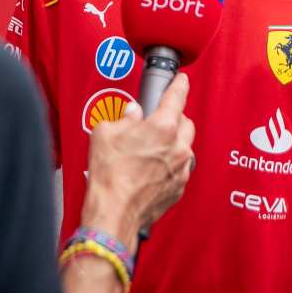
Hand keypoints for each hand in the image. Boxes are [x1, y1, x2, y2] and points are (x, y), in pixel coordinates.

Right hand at [80, 73, 195, 251]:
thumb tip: (131, 114)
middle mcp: (177, 147)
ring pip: (185, 147)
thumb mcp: (105, 134)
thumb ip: (122, 119)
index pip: (177, 97)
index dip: (180, 85)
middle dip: (175, 118)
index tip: (182, 80)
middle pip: (186, 122)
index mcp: (162, 127)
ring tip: (151, 149)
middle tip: (157, 121)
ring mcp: (181, 169)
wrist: (113, 212)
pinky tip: (152, 169)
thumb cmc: (109, 175)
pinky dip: (170, 164)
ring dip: (173, 143)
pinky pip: (180, 168)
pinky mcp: (179, 188)